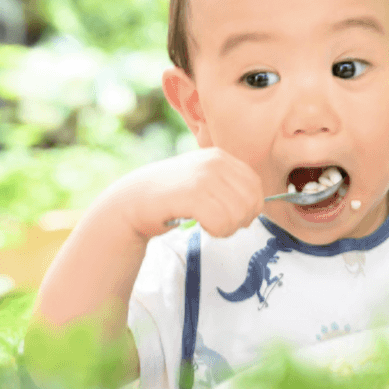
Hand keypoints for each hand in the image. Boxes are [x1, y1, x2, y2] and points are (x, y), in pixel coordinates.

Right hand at [116, 147, 264, 238]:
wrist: (132, 201)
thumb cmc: (170, 197)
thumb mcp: (203, 181)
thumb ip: (228, 187)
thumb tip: (256, 206)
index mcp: (220, 157)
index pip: (255, 185)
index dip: (251, 208)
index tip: (235, 218)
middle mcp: (215, 162)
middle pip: (251, 201)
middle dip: (240, 221)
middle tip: (220, 225)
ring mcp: (204, 176)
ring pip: (238, 214)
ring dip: (226, 229)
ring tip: (208, 226)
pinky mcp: (192, 194)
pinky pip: (222, 222)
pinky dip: (216, 231)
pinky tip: (201, 226)